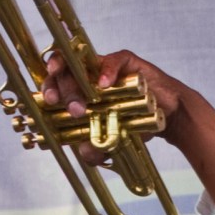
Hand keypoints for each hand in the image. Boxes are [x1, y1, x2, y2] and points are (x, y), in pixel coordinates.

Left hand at [41, 46, 214, 207]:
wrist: (166, 116)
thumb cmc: (135, 124)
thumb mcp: (113, 141)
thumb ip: (96, 149)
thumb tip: (85, 153)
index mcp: (79, 91)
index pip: (56, 84)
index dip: (49, 89)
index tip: (48, 104)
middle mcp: (89, 75)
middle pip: (65, 72)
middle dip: (63, 91)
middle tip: (72, 110)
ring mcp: (106, 66)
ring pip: (82, 63)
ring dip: (78, 82)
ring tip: (83, 104)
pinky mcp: (127, 61)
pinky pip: (113, 60)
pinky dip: (107, 71)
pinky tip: (104, 84)